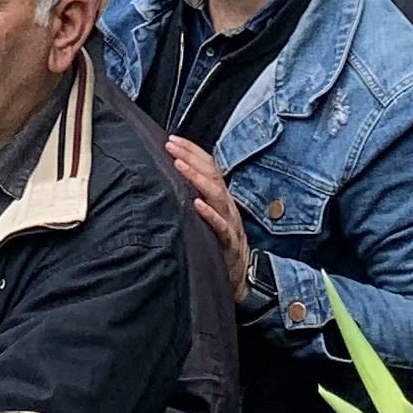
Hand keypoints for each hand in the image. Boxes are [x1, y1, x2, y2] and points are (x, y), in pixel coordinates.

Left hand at [163, 134, 253, 289]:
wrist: (242, 273)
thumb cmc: (220, 240)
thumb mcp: (212, 214)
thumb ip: (198, 195)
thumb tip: (174, 176)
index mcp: (221, 196)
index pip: (209, 165)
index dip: (192, 150)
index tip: (172, 139)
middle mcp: (226, 204)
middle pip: (211, 173)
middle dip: (190, 156)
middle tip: (170, 145)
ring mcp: (229, 221)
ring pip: (216, 194)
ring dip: (196, 177)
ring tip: (179, 165)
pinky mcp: (228, 242)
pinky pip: (220, 226)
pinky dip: (209, 214)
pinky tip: (196, 205)